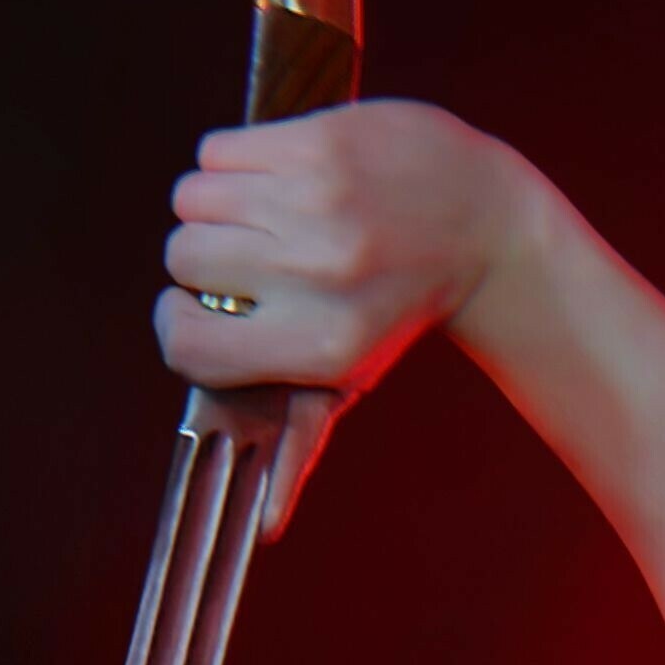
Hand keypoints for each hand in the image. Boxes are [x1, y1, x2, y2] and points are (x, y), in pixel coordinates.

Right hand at [156, 99, 540, 533]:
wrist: (485, 222)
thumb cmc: (398, 310)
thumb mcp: (349, 377)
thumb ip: (296, 440)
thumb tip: (264, 524)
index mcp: (317, 346)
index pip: (185, 344)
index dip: (179, 327)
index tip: (197, 317)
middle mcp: (317, 273)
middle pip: (182, 259)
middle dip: (202, 261)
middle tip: (249, 261)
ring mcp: (319, 200)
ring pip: (192, 199)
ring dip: (213, 208)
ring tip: (262, 218)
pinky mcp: (323, 141)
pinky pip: (219, 150)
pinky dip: (232, 162)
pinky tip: (275, 178)